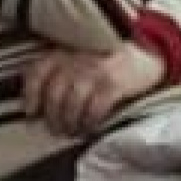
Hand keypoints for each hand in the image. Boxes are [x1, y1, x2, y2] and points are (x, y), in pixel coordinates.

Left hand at [23, 42, 169, 138]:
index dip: (30, 94)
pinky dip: (90, 121)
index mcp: (65, 49)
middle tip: (56, 128)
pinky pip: (94, 107)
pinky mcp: (113, 82)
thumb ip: (62, 69)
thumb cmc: (112, 57)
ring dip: (70, 121)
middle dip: (52, 115)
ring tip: (73, 130)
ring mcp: (95, 69)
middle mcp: (76, 57)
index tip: (31, 112)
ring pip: (71, 102)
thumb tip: (40, 99)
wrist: (150, 51)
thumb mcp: (82, 55)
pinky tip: (91, 127)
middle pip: (53, 92)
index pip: (37, 71)